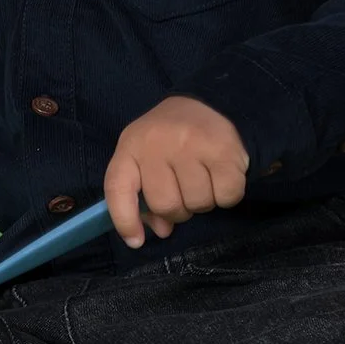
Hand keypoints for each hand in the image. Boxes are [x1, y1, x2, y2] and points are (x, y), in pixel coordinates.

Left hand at [104, 97, 248, 247]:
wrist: (212, 103)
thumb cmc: (172, 138)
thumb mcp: (147, 158)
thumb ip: (145, 195)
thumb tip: (162, 230)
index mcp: (131, 145)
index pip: (117, 188)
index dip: (124, 220)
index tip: (136, 240)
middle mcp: (158, 143)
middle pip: (165, 205)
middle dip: (178, 210)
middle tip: (185, 191)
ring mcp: (191, 145)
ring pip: (198, 204)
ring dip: (203, 202)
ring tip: (203, 179)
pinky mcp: (224, 150)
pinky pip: (226, 197)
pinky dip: (227, 196)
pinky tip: (222, 176)